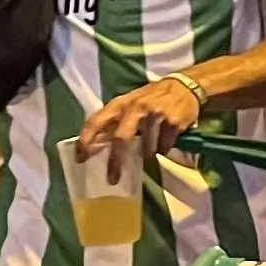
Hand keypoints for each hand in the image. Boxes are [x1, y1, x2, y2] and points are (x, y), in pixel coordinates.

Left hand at [80, 77, 202, 167]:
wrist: (185, 86)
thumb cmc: (152, 97)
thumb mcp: (130, 103)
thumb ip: (115, 121)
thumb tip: (96, 145)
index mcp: (121, 103)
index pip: (96, 120)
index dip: (86, 140)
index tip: (80, 159)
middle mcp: (136, 107)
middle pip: (121, 138)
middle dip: (116, 161)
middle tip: (113, 179)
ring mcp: (156, 114)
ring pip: (147, 148)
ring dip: (147, 155)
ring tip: (151, 151)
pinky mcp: (173, 122)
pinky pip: (164, 146)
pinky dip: (164, 148)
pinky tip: (166, 139)